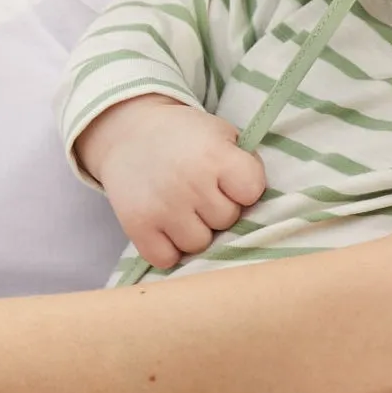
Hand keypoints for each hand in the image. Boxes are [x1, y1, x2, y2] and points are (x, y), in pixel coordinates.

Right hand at [76, 94, 264, 268]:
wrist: (130, 133)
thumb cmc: (186, 139)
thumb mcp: (221, 134)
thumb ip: (243, 164)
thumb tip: (261, 208)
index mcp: (214, 155)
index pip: (252, 192)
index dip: (243, 188)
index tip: (229, 180)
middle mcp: (189, 182)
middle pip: (226, 220)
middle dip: (217, 209)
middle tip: (199, 192)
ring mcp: (163, 207)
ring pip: (199, 244)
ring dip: (194, 231)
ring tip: (182, 208)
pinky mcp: (138, 227)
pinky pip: (167, 259)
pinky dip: (167, 248)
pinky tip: (164, 225)